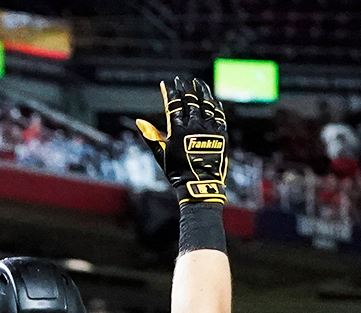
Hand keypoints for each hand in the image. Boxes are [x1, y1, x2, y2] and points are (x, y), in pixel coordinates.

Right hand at [134, 76, 228, 204]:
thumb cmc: (177, 171)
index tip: (166, 83)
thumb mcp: (160, 154)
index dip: (169, 92)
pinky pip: (219, 115)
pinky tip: (212, 99)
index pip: (173, 105)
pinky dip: (215, 105)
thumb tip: (139, 121)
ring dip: (202, 91)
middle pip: (190, 101)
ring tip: (199, 83)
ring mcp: (209, 129)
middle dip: (185, 88)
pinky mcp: (221, 133)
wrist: (200, 184)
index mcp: (178, 130)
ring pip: (206, 104)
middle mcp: (195, 126)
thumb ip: (151, 136)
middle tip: (182, 80)